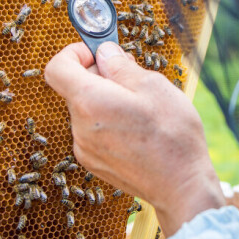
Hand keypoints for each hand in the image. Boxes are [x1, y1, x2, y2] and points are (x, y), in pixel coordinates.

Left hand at [45, 41, 225, 235]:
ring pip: (87, 110)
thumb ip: (121, 66)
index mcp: (90, 102)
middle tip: (132, 76)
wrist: (181, 186)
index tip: (96, 53)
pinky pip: (94, 131)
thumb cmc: (172, 136)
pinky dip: (109, 121)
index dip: (74, 53)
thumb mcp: (153, 86)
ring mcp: (85, 148)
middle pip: (75, 88)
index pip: (57, 68)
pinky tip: (137, 127)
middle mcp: (80, 127)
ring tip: (141, 107)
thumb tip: (104, 53)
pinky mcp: (94, 163)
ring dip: (107, 99)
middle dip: (99, 76)